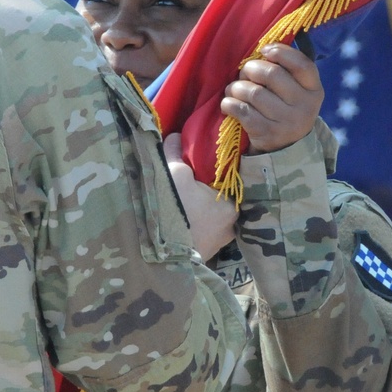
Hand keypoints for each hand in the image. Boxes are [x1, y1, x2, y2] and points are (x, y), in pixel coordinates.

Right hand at [163, 132, 236, 260]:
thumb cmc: (172, 211)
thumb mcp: (173, 174)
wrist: (159, 256)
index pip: (227, 178)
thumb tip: (176, 135)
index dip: (212, 168)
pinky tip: (181, 215)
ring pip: (211, 214)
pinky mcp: (207, 251)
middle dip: (205, 189)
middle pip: (218, 198)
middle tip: (189, 178)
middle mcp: (232, 224)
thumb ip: (175, 151)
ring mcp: (221, 241)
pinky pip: (204, 229)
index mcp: (231, 204)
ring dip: (200, 207)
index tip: (200, 161)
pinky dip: (195, 221)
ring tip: (182, 197)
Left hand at [221, 43, 322, 153]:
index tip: (264, 50)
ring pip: (253, 92)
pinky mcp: (266, 134)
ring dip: (236, 87)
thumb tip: (263, 49)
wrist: (285, 148)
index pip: (302, 65)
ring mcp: (286, 122)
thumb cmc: (285, 108)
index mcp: (314, 90)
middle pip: (271, 74)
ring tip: (234, 89)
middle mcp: (304, 106)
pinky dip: (229, 103)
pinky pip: (241, 110)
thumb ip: (287, 71)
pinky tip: (229, 104)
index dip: (281, 52)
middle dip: (251, 69)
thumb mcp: (297, 91)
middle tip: (244, 73)